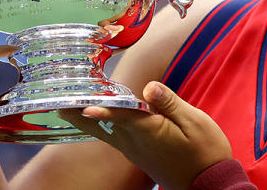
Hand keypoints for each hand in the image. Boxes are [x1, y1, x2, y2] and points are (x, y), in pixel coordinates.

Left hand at [60, 81, 232, 189]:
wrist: (208, 183)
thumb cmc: (204, 151)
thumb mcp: (194, 122)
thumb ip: (169, 103)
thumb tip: (149, 86)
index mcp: (150, 132)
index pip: (122, 116)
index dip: (104, 110)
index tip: (84, 107)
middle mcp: (136, 143)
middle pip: (103, 126)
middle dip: (80, 115)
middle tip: (58, 105)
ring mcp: (136, 150)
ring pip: (104, 133)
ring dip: (86, 121)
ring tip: (67, 110)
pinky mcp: (139, 154)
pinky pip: (113, 137)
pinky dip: (101, 126)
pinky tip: (95, 119)